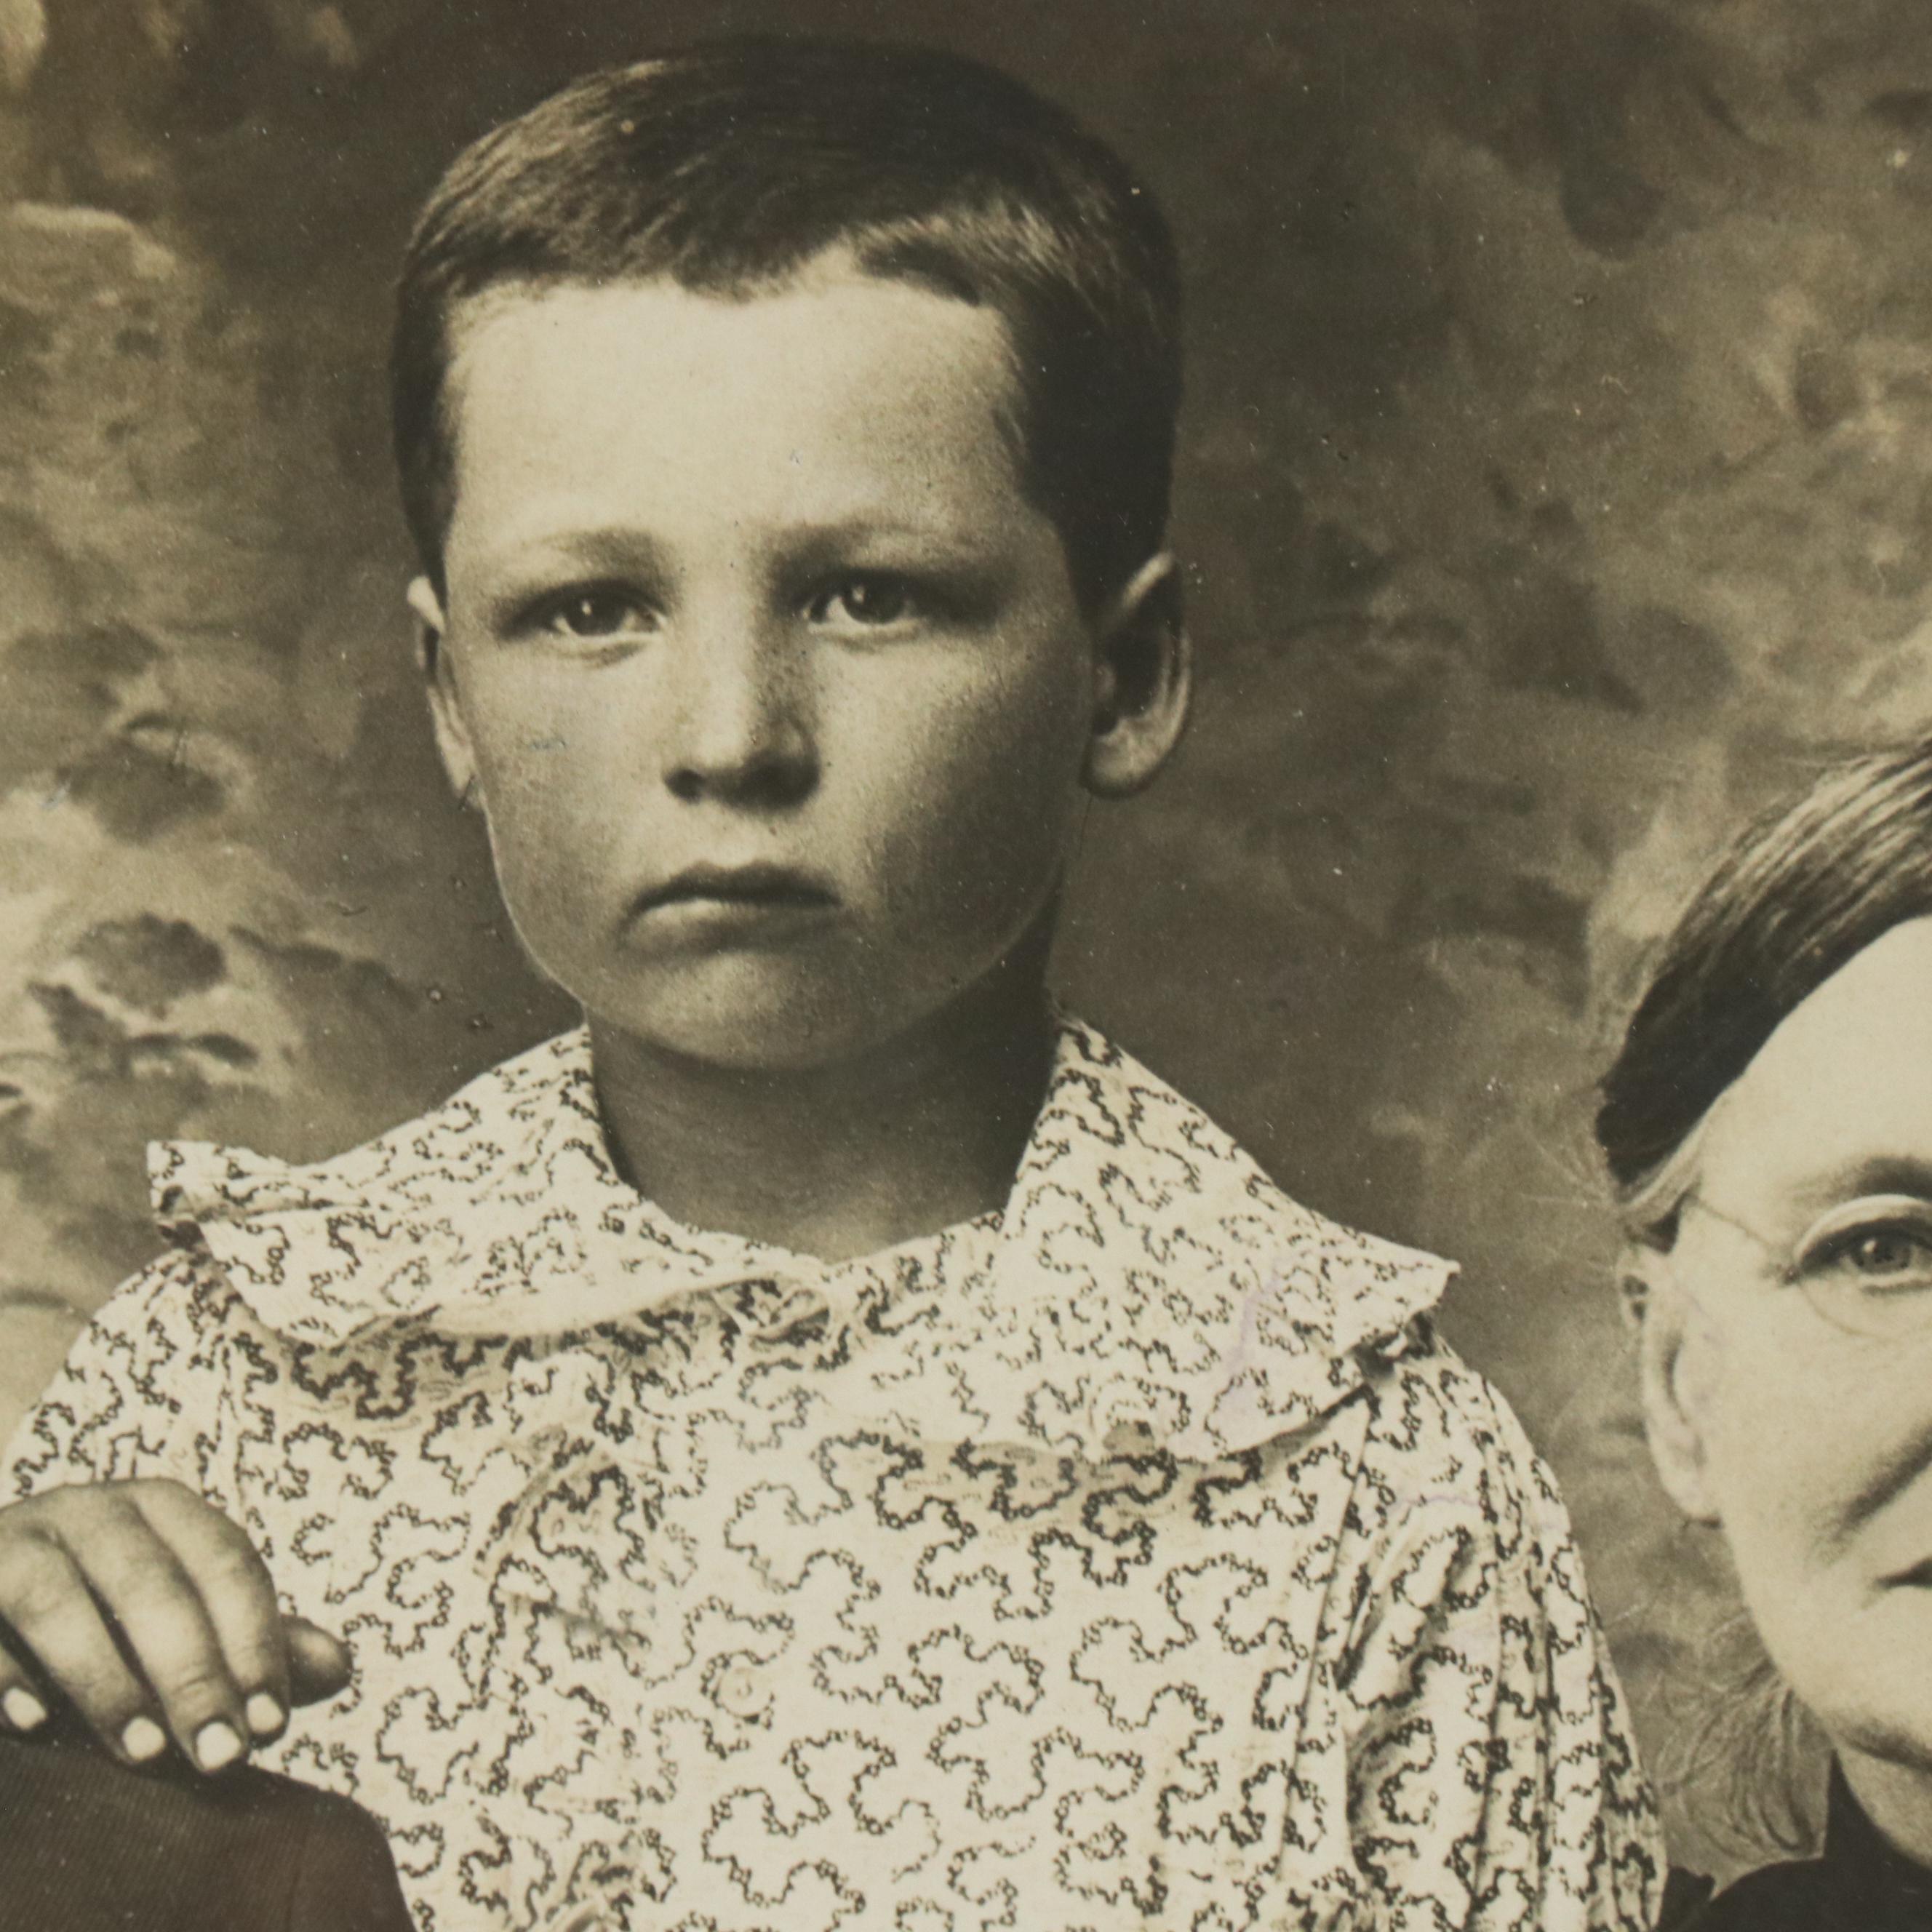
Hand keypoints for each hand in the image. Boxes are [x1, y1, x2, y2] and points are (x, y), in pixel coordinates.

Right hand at [0, 1479, 350, 1771]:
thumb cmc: (104, 1619)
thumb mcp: (182, 1625)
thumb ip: (253, 1645)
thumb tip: (339, 1666)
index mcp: (166, 1509)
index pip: (227, 1566)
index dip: (255, 1645)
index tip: (271, 1726)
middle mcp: (96, 1509)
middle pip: (155, 1587)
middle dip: (194, 1677)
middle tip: (220, 1757)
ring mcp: (20, 1538)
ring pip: (64, 1602)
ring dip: (106, 1683)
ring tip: (144, 1753)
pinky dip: (10, 1674)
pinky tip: (36, 1725)